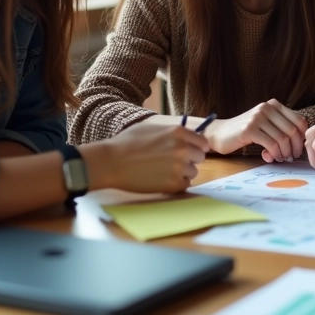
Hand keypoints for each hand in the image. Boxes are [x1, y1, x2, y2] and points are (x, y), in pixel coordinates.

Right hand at [81, 120, 207, 194]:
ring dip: (182, 173)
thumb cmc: (127, 142)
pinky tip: (161, 179)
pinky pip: (184, 185)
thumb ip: (172, 132)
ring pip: (192, 172)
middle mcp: (183, 149)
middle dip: (189, 160)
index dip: (196, 147)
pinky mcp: (173, 184)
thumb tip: (186, 138)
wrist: (112, 162)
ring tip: (163, 171)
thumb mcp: (152, 128)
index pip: (203, 142)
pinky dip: (176, 184)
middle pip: (200, 158)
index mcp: (179, 132)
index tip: (190, 151)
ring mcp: (179, 167)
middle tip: (172, 162)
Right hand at [204, 100, 307, 162]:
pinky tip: (272, 158)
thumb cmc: (245, 132)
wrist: (220, 133)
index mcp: (274, 105)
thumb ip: (281, 129)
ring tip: (281, 158)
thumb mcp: (265, 125)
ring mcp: (258, 117)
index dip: (302, 137)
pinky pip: (271, 144)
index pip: (299, 120)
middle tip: (291, 157)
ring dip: (285, 152)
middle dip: (295, 147)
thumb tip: (298, 144)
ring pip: (282, 138)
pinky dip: (275, 154)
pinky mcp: (250, 129)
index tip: (298, 149)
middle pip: (293, 130)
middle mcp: (267, 108)